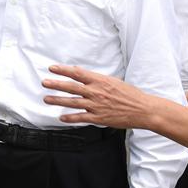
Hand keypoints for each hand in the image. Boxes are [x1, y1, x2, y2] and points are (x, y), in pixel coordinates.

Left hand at [41, 64, 155, 129]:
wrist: (143, 110)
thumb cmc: (129, 94)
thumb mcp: (112, 81)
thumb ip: (95, 78)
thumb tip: (79, 71)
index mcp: (100, 81)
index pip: (77, 73)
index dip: (63, 70)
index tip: (52, 68)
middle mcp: (96, 92)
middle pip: (71, 87)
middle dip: (56, 84)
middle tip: (44, 82)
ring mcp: (96, 106)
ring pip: (73, 102)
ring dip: (58, 100)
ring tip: (46, 99)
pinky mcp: (99, 118)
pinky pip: (81, 117)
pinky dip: (70, 118)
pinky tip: (61, 117)